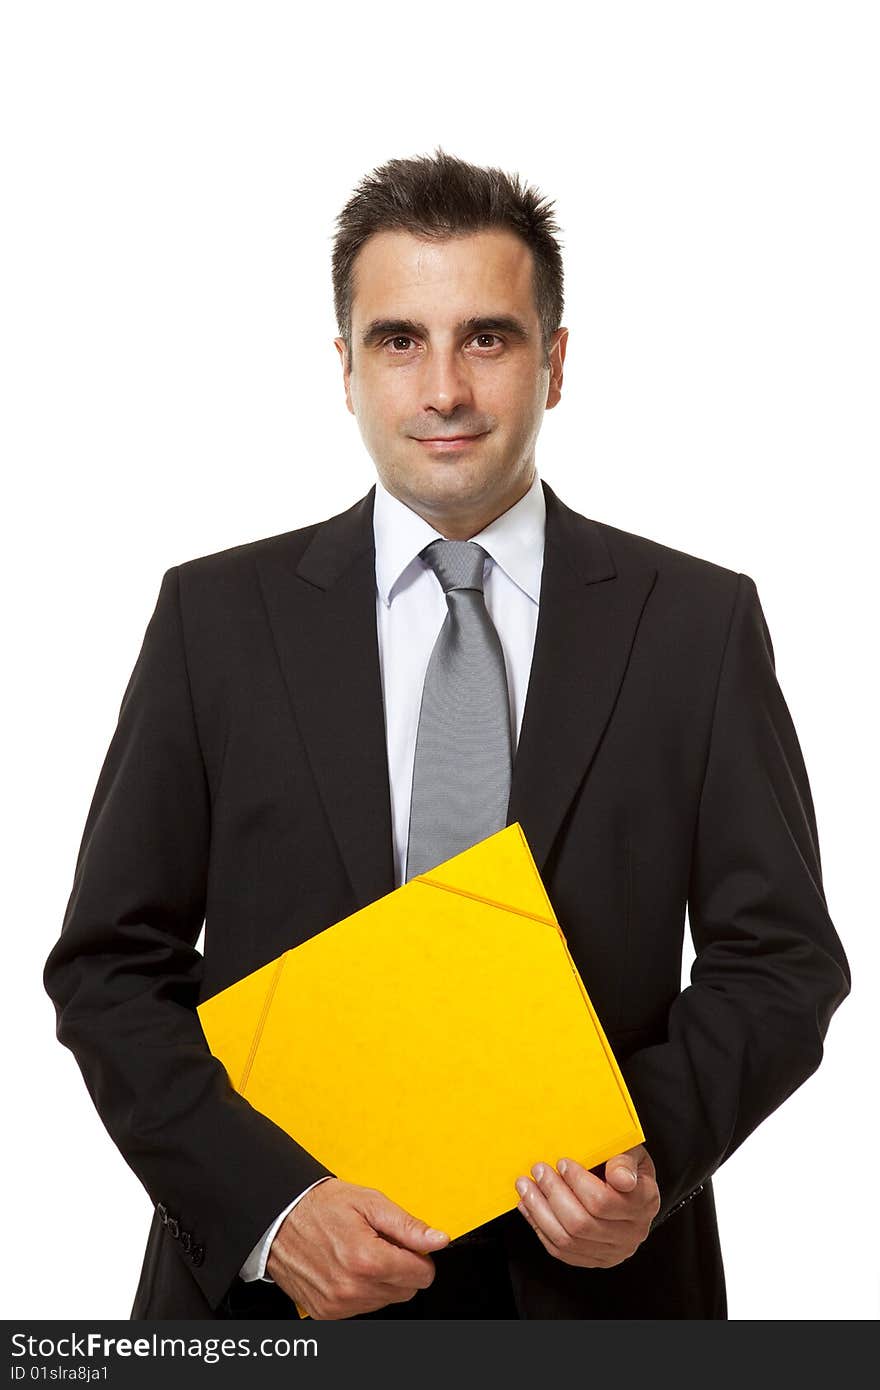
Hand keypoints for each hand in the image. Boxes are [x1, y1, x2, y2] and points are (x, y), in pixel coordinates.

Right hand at [265, 1178, 449, 1319]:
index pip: (422, 1274)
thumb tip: (439, 1240)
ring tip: (359, 1252)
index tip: (404, 1242)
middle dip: (401, 1267)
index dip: (418, 1255)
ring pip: (386, 1300)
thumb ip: (408, 1225)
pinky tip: (347, 1267)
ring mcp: (339, 1304)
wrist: (279, 1219)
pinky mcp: (327, 1313)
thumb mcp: (370, 1203)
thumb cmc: (322, 1207)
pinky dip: (362, 1290)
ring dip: (381, 1279)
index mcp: (367, 1259)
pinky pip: (363, 1307)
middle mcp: (352, 1288)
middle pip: (407, 1290)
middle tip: (379, 1243)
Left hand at [514, 1144, 659, 1267]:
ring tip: (526, 1187)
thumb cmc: (625, 1166)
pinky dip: (540, 1227)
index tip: (562, 1162)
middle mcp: (631, 1232)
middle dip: (553, 1194)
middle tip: (539, 1170)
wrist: (630, 1188)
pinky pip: (562, 1251)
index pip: (604, 1201)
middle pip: (581, 1223)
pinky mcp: (595, 1259)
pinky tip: (530, 1206)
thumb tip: (621, 1178)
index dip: (577, 1182)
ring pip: (568, 1239)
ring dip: (540, 1211)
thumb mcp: (631, 1152)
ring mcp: (613, 1250)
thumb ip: (624, 1161)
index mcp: (644, 1202)